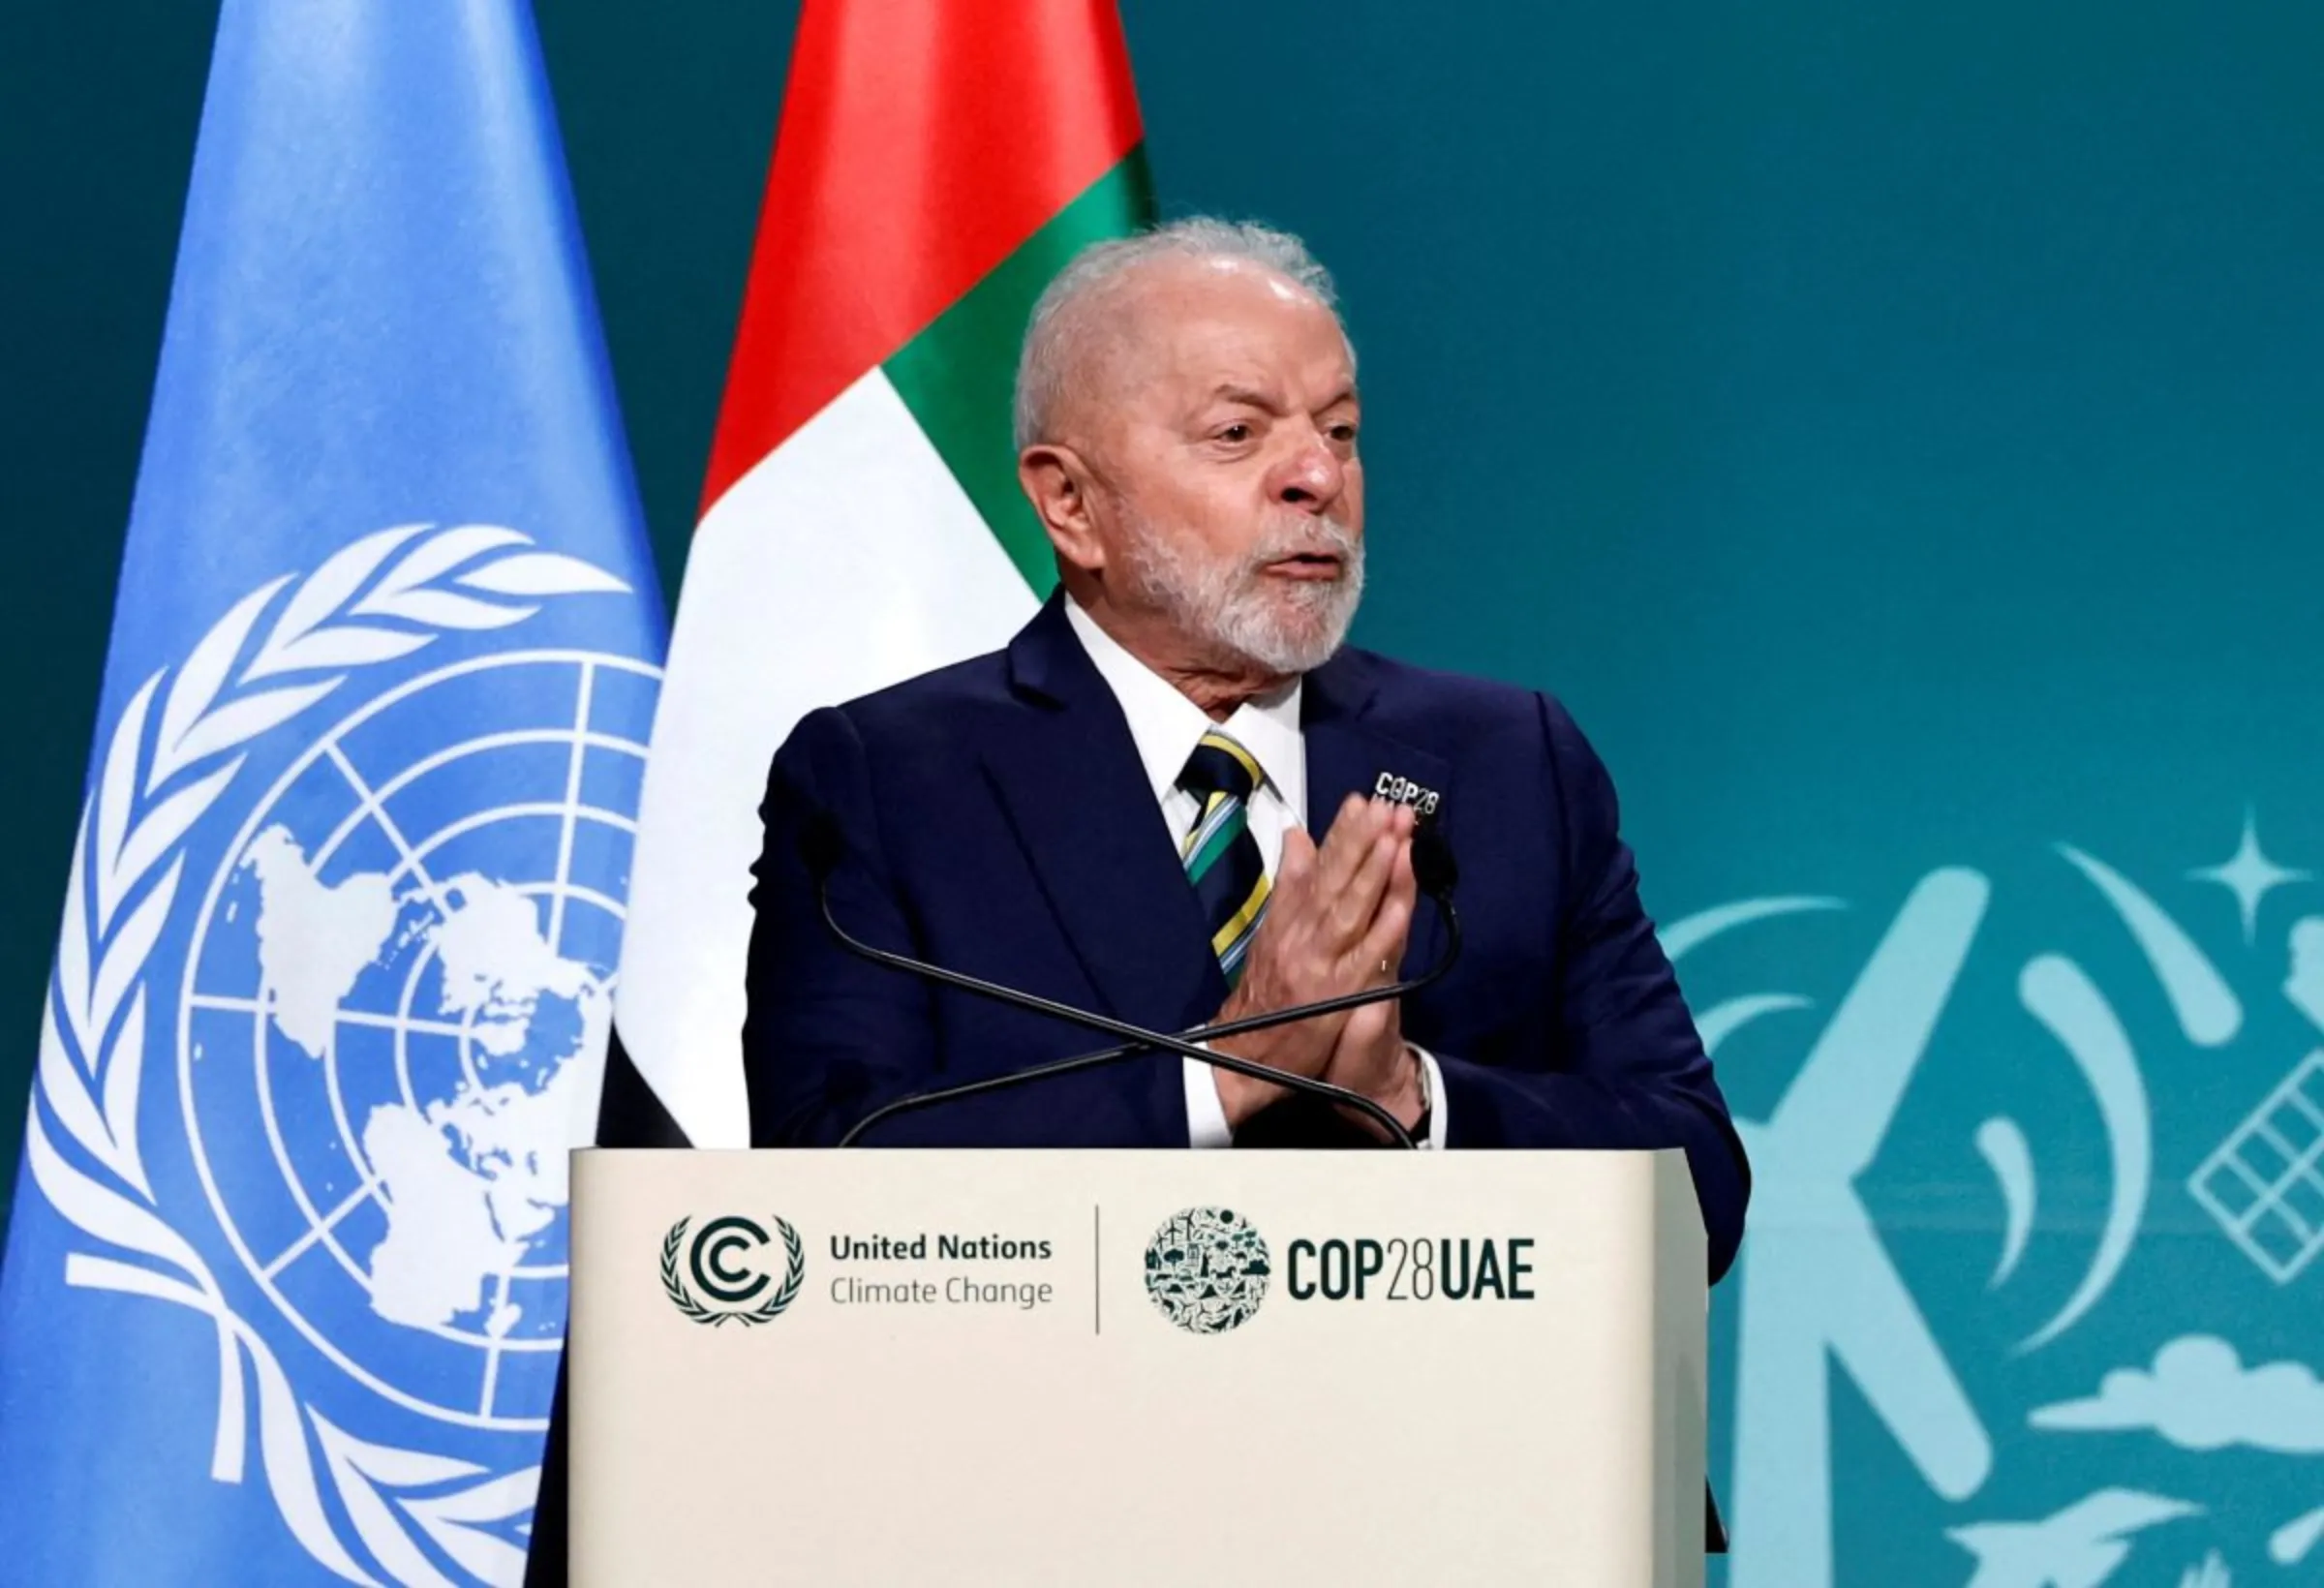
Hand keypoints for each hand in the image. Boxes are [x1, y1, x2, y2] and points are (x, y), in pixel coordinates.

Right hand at [1210, 796, 1416, 1128]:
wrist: (1243, 1054)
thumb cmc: (1266, 993)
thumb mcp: (1272, 931)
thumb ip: (1291, 883)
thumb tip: (1298, 836)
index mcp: (1289, 917)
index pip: (1319, 867)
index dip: (1342, 833)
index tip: (1362, 801)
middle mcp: (1302, 934)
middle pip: (1336, 881)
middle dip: (1363, 842)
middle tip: (1387, 808)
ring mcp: (1318, 963)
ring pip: (1350, 911)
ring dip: (1374, 874)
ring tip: (1395, 839)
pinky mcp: (1334, 994)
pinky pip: (1363, 959)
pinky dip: (1381, 932)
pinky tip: (1399, 906)